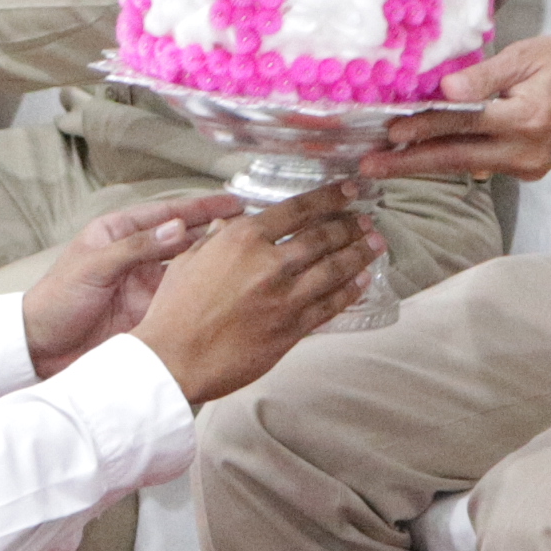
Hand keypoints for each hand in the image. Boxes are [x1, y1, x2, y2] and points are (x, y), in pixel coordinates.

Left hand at [18, 192, 250, 376]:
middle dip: (217, 233)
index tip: (232, 202)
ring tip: (249, 258)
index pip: (167, 214)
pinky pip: (183, 301)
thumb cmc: (55, 301)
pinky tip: (228, 292)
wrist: (41, 349)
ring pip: (190, 271)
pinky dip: (204, 296)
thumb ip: (136, 247)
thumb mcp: (93, 266)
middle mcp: (137, 257)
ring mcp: (146, 287)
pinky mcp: (150, 314)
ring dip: (216, 265)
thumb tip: (177, 229)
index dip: (201, 208)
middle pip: (185, 240)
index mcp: (119, 234)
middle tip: (252, 229)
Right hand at [130, 185, 385, 401]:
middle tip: (367, 219)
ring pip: (335, 269)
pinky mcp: (292, 328)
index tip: (349, 190)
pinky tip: (363, 281)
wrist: (174, 359)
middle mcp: (270, 263)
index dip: (329, 197)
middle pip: (323, 237)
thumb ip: (215, 239)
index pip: (298, 209)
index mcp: (243, 239)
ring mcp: (285, 297)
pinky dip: (351, 291)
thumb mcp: (189, 260)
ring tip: (376, 244)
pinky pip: (330, 305)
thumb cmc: (174, 310)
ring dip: (359, 254)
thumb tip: (228, 224)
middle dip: (350, 225)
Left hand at [355, 36, 550, 182]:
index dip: (424, 128)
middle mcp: (525, 151)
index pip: (463, 123)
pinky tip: (425, 155)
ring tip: (386, 164)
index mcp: (526, 117)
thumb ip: (486, 75)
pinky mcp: (530, 170)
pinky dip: (454, 159)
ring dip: (425, 164)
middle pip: (455, 158)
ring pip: (466, 165)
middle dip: (409, 164)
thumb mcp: (531, 54)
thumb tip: (445, 88)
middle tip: (368, 168)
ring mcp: (529, 166)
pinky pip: (484, 165)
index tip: (389, 132)